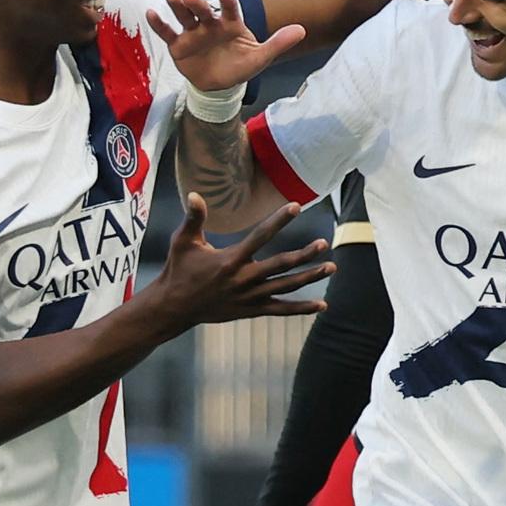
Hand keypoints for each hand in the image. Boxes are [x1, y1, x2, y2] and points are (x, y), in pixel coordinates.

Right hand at [144, 0, 307, 93]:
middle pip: (202, 10)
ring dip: (177, 6)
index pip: (229, 10)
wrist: (219, 86)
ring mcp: (193, 33)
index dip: (226, 2)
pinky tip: (151, 14)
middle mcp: (210, 24)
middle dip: (197, 3)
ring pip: (184, 16)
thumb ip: (278, 43)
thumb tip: (302, 30)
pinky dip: (159, 24)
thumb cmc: (240, 67)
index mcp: (231, 24)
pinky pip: (168, 33)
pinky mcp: (178, 45)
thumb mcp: (260, 58)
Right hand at [148, 196, 332, 330]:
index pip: (261, 236)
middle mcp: (244, 279)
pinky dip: (302, 308)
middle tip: (323, 243)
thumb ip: (194, 218)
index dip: (279, 220)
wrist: (174, 307)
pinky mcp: (251, 311)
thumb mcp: (183, 241)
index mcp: (231, 260)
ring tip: (331, 267)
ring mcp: (249, 297)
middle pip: (281, 265)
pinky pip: (281, 310)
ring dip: (309, 277)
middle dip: (304, 255)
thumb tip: (194, 194)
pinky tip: (322, 305)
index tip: (297, 206)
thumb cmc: (179, 269)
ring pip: (286, 287)